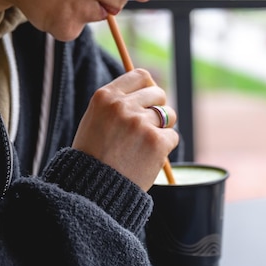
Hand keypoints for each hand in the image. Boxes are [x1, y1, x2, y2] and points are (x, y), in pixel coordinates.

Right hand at [72, 69, 178, 190]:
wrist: (93, 188)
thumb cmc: (95, 156)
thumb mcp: (97, 120)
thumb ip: (119, 104)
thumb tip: (151, 89)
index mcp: (105, 96)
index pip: (141, 76)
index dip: (148, 89)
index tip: (147, 101)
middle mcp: (123, 106)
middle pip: (159, 93)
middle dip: (158, 108)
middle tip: (148, 127)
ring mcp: (140, 123)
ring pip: (169, 115)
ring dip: (163, 128)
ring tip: (145, 144)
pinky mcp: (156, 141)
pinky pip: (173, 137)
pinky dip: (165, 147)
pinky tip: (148, 157)